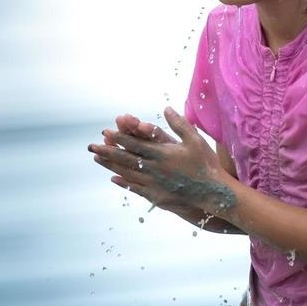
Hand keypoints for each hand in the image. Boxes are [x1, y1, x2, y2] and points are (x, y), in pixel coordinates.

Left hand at [87, 109, 236, 214]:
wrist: (214, 194)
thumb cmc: (206, 164)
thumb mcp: (195, 139)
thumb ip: (179, 124)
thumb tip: (166, 108)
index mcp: (163, 154)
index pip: (136, 144)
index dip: (119, 138)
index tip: (106, 132)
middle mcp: (156, 169)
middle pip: (126, 159)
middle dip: (107, 152)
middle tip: (91, 146)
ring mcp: (155, 185)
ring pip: (128, 174)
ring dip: (110, 166)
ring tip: (97, 159)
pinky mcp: (157, 197)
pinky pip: (136, 189)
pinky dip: (124, 183)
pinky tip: (114, 179)